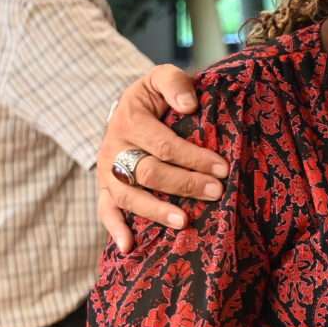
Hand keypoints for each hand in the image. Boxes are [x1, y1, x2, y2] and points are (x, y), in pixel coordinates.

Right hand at [99, 64, 226, 252]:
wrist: (128, 109)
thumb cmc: (154, 97)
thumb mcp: (162, 79)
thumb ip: (175, 83)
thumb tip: (189, 104)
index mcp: (130, 120)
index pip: (164, 144)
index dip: (193, 158)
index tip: (222, 168)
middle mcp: (114, 148)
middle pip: (148, 172)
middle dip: (184, 184)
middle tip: (216, 192)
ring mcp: (108, 171)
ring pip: (128, 196)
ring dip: (156, 211)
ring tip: (185, 222)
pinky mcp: (105, 188)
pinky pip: (105, 211)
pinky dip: (115, 229)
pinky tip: (129, 247)